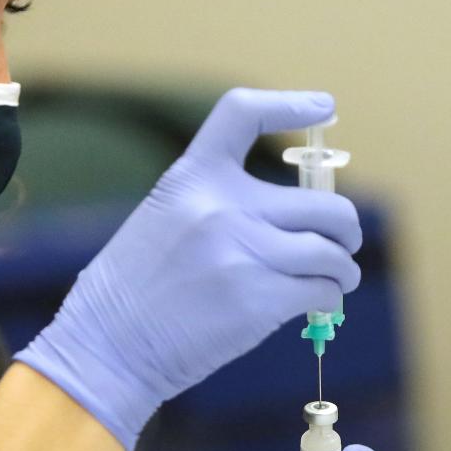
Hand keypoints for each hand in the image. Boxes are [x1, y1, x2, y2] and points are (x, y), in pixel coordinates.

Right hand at [15, 88, 361, 450]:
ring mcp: (243, 254)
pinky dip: (326, 298)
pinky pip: (320, 290)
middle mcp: (222, 207)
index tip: (324, 109)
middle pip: (322, 204)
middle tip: (344, 242)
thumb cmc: (131, 289)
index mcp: (190, 178)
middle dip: (344, 227)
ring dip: (340, 269)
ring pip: (330, 252)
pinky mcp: (258, 301)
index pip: (242, 114)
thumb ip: (218, 207)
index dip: (290, 105)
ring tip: (335, 280)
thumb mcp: (162, 221)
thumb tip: (288, 217)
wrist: (107, 345)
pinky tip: (315, 305)